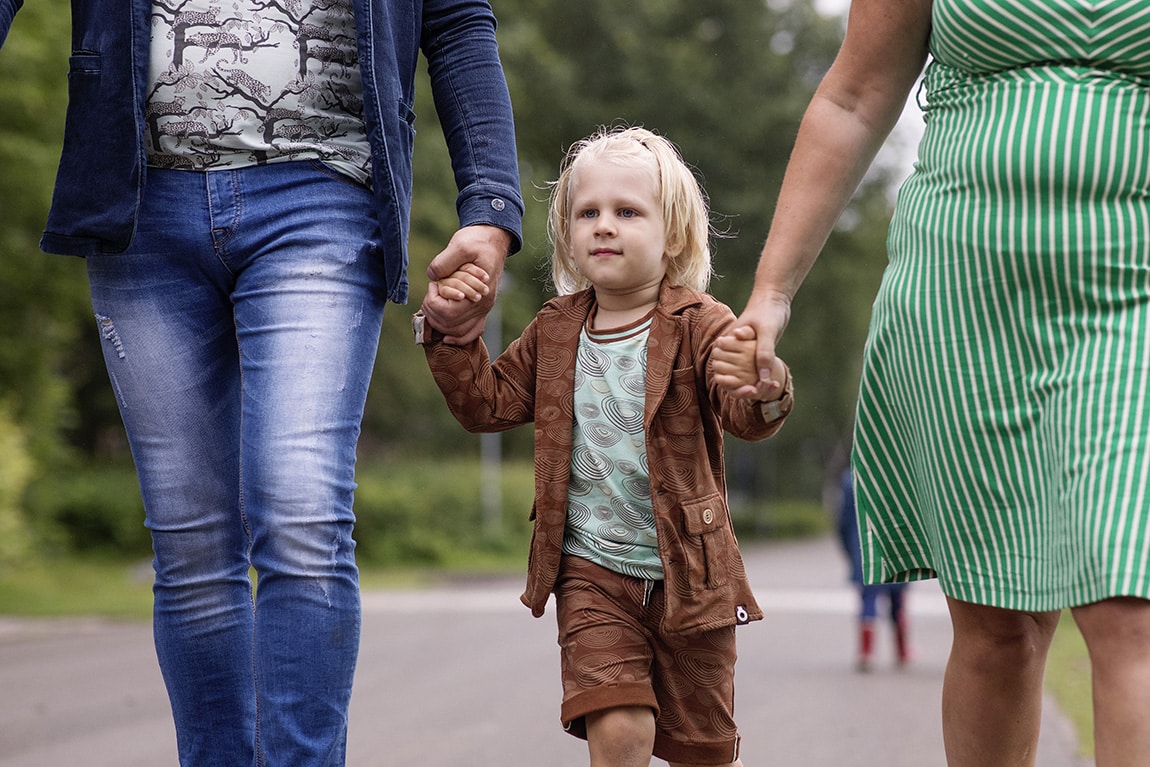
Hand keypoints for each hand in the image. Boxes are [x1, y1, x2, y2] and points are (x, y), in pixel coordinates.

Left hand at [420, 225, 510, 344]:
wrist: (493, 240)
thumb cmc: (478, 241)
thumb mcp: (460, 245)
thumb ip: (444, 263)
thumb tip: (433, 279)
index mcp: (479, 292)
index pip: (449, 313)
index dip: (434, 301)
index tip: (434, 284)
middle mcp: (483, 306)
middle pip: (450, 325)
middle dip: (433, 311)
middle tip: (431, 292)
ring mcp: (483, 309)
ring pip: (457, 332)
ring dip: (439, 322)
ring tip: (434, 303)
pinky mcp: (480, 308)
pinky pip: (472, 332)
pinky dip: (458, 338)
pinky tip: (447, 337)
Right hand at [718, 288, 791, 398]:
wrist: (774, 299)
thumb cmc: (767, 310)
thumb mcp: (767, 330)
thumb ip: (764, 352)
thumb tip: (763, 377)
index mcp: (726, 346)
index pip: (721, 374)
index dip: (732, 386)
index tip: (749, 389)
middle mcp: (732, 352)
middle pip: (731, 380)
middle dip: (745, 390)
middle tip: (761, 390)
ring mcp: (743, 355)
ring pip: (743, 379)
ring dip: (755, 387)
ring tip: (771, 386)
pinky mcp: (754, 356)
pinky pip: (755, 374)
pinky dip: (763, 380)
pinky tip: (774, 382)